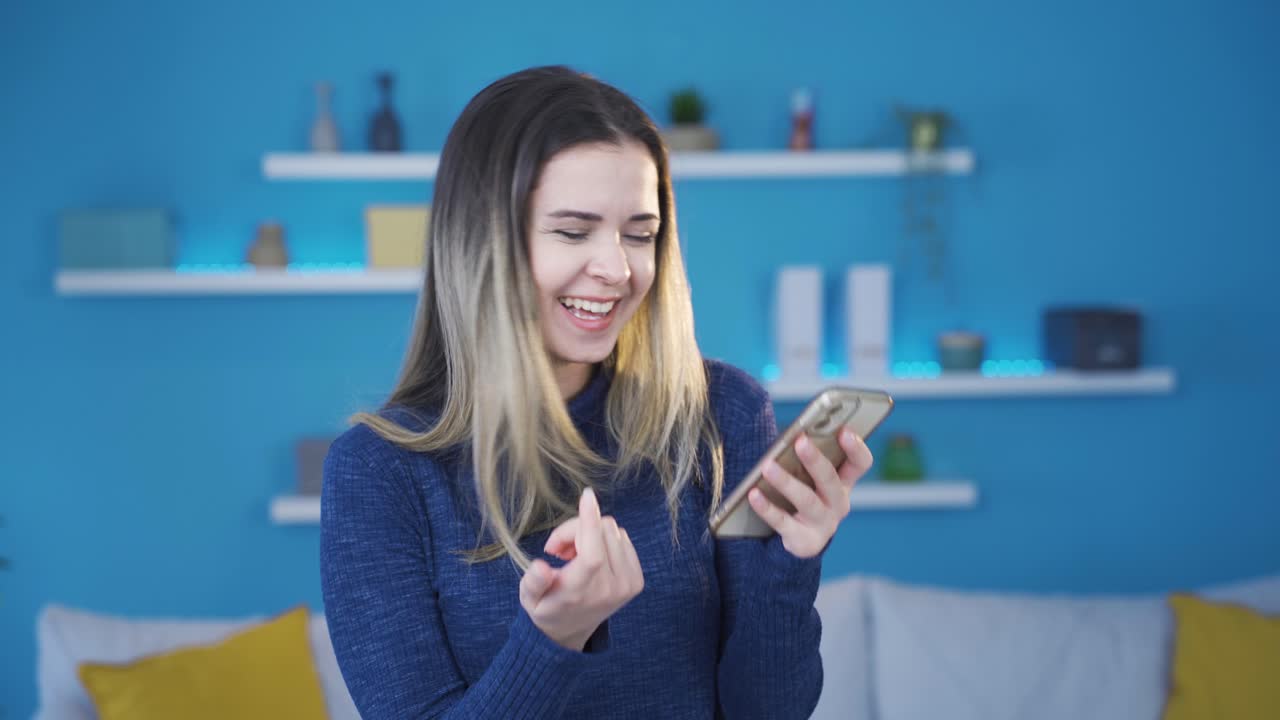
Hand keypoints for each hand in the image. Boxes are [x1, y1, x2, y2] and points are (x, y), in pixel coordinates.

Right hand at [518, 487, 644, 650]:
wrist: (571, 629)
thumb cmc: (546, 607)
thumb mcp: (529, 598)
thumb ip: (533, 582)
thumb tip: (541, 566)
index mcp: (581, 593)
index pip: (592, 554)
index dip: (589, 522)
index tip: (587, 496)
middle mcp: (610, 589)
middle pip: (599, 531)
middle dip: (574, 530)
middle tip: (558, 549)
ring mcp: (627, 585)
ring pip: (612, 531)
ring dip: (589, 535)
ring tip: (573, 556)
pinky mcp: (637, 580)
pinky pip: (622, 537)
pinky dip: (604, 540)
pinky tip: (590, 558)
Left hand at [748, 425, 874, 558]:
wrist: (802, 540)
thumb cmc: (806, 496)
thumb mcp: (813, 479)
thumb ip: (809, 460)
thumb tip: (791, 437)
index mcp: (844, 482)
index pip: (860, 463)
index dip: (856, 447)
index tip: (844, 431)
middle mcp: (838, 503)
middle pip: (831, 480)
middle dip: (815, 460)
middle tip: (800, 442)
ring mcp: (823, 523)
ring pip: (806, 500)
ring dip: (786, 482)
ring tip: (767, 466)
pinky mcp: (804, 540)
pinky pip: (783, 522)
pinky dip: (767, 508)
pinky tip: (753, 494)